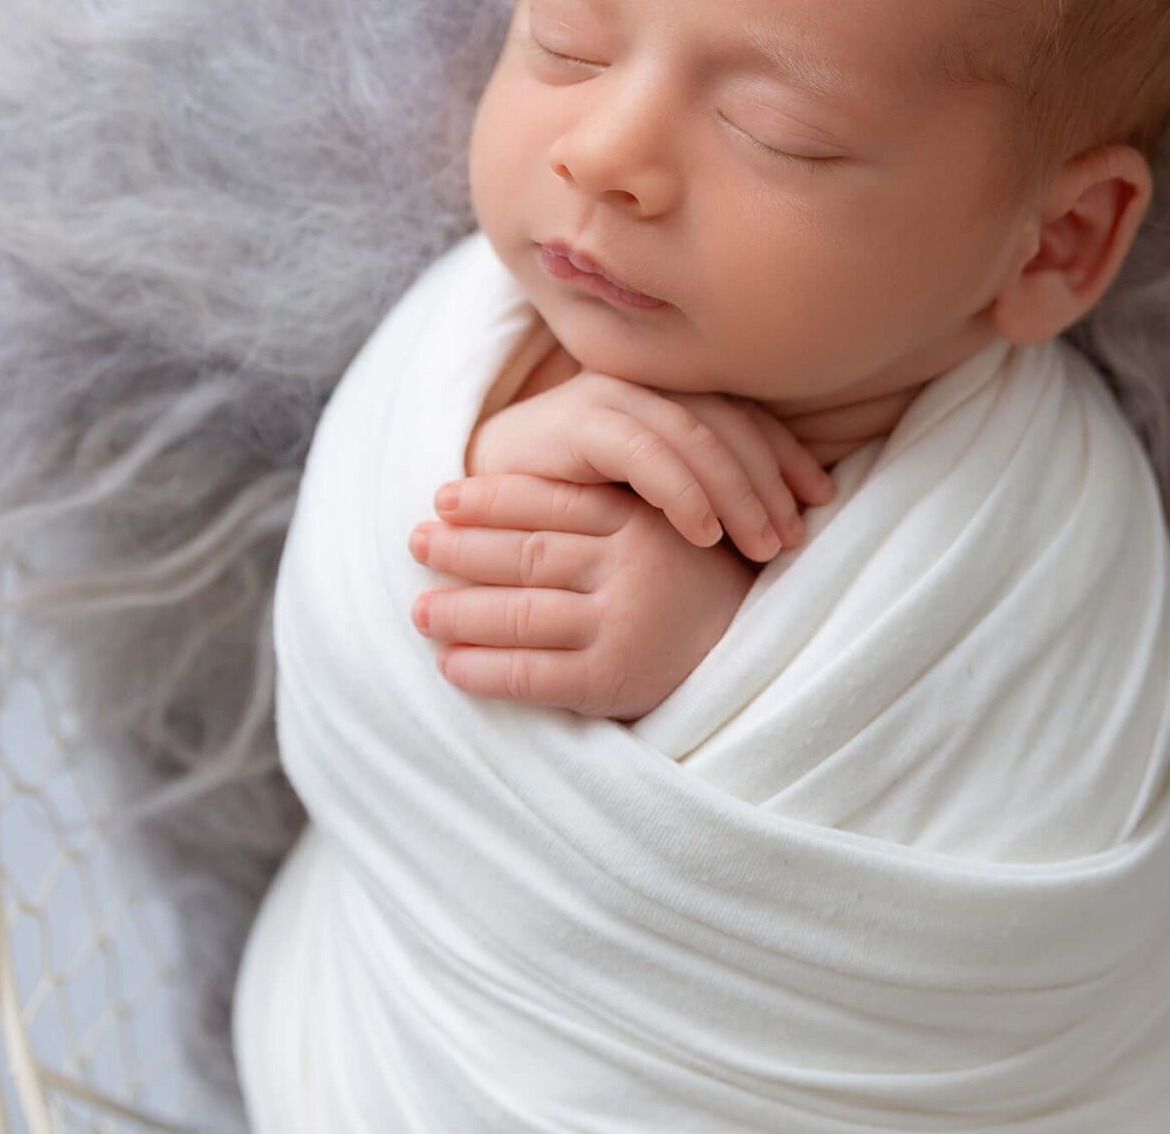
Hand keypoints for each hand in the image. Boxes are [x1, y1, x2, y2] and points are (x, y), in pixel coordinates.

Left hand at [408, 472, 757, 720]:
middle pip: (526, 553)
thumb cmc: (689, 580)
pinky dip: (484, 670)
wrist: (755, 650)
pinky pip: (533, 674)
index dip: (489, 498)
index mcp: (638, 519)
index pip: (548, 503)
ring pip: (521, 613)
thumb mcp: (660, 524)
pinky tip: (449, 667)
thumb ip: (603, 503)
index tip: (442, 496)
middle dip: (461, 549)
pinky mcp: (616, 678)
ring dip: (460, 611)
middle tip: (414, 543)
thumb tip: (510, 491)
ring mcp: (623, 622)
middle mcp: (631, 566)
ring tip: (419, 610)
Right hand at [466, 370, 835, 562]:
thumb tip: (784, 520)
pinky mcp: (576, 421)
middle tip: (793, 537)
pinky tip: (703, 534)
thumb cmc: (575, 506)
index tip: (820, 501)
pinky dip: (681, 492)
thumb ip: (703, 488)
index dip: (788, 454)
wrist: (480, 507)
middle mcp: (645, 383)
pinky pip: (644, 452)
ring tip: (762, 547)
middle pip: (729, 421)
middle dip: (770, 480)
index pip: (745, 414)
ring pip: (695, 435)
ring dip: (737, 492)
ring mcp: (610, 395)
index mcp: (669, 391)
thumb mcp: (651, 497)